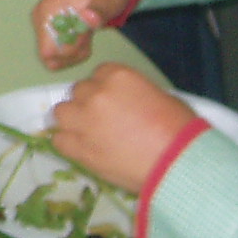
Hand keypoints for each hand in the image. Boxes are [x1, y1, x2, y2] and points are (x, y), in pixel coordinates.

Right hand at [33, 0, 131, 67]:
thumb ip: (98, 11)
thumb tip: (89, 18)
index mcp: (48, 11)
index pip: (47, 51)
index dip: (68, 52)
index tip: (85, 38)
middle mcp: (41, 18)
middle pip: (50, 55)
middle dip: (72, 54)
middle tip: (90, 40)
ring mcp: (45, 22)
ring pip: (55, 53)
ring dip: (75, 51)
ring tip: (90, 35)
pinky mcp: (52, 25)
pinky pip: (58, 47)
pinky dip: (74, 47)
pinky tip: (86, 36)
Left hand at [49, 63, 199, 191]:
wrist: (177, 163)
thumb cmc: (179, 129)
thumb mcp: (158, 96)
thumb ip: (132, 93)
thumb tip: (124, 102)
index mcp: (118, 76)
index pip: (99, 74)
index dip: (106, 89)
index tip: (114, 102)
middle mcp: (95, 93)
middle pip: (79, 91)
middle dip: (89, 104)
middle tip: (104, 120)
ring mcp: (83, 119)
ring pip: (62, 112)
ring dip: (74, 120)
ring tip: (90, 134)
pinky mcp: (77, 146)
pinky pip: (58, 139)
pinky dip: (68, 143)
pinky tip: (84, 149)